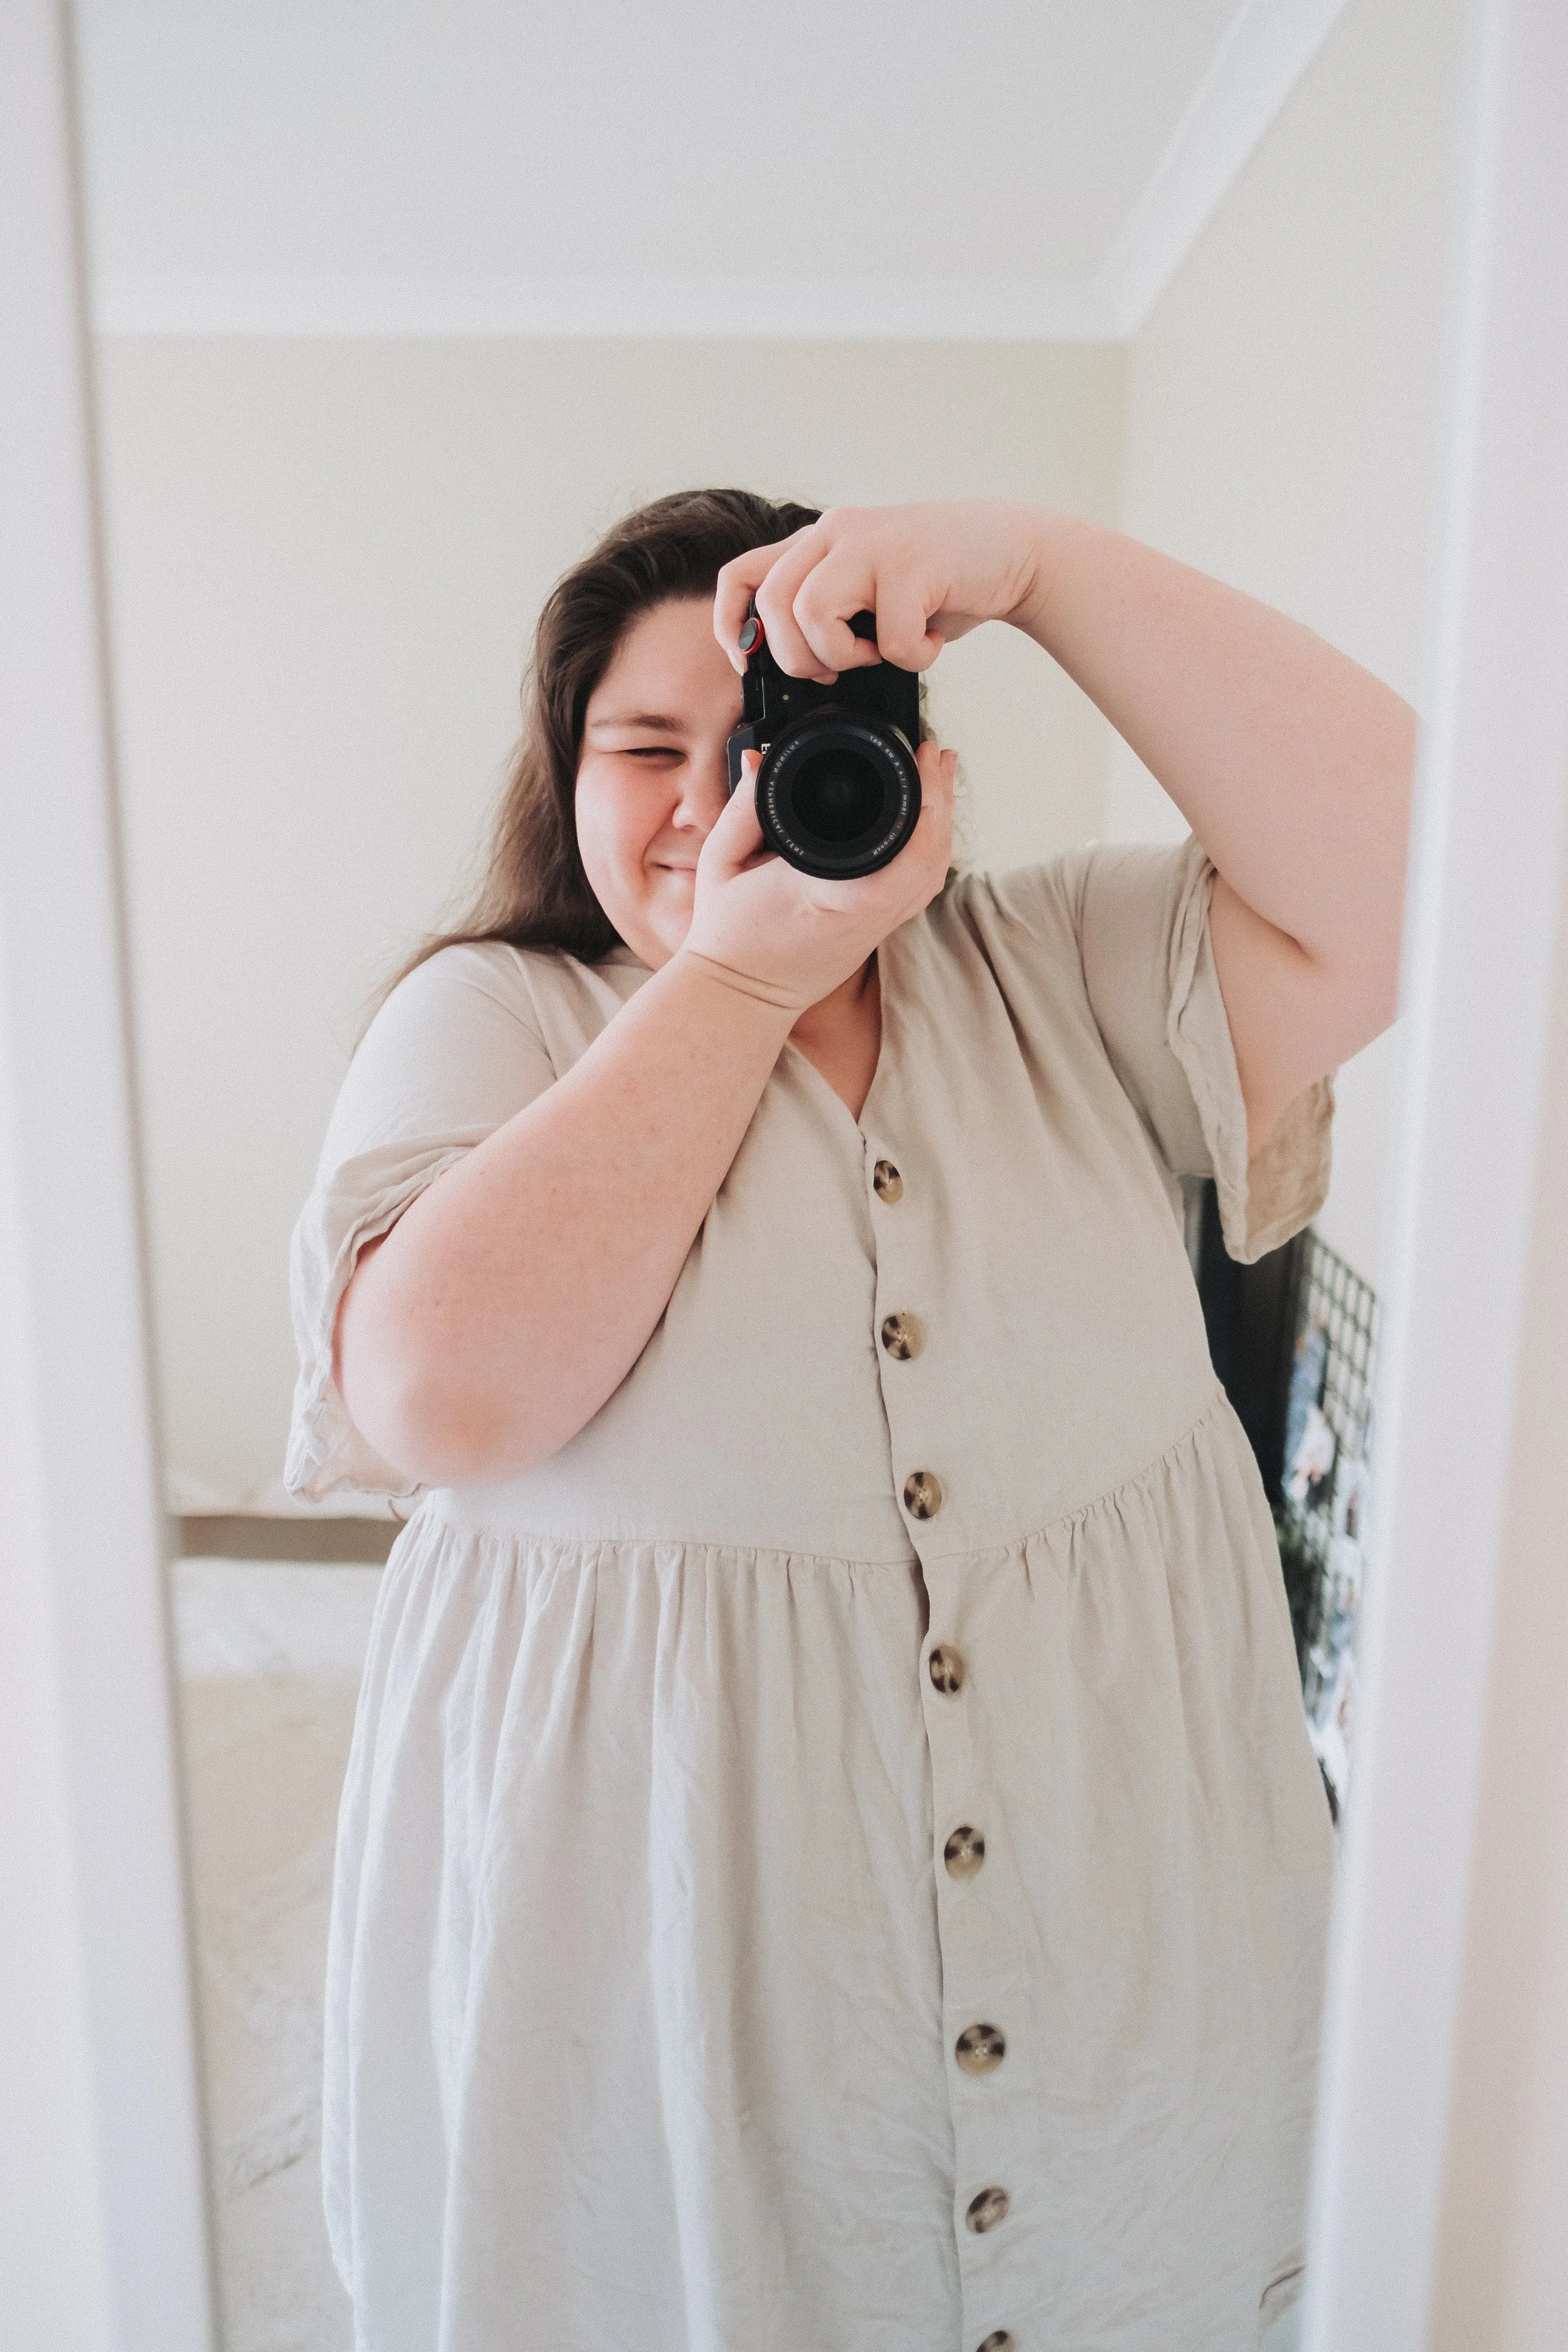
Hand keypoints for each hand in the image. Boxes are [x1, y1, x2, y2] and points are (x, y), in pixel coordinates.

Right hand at [678, 739, 956, 1010]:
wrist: (738, 998)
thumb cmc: (726, 935)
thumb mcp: (720, 861)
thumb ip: (743, 807)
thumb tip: (761, 761)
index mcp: (830, 891)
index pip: (904, 846)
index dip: (927, 798)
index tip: (922, 755)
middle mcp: (865, 912)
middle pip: (932, 854)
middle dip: (942, 797)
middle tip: (937, 754)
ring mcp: (875, 929)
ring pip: (934, 875)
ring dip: (943, 824)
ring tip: (939, 780)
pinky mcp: (874, 936)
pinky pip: (920, 894)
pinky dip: (932, 855)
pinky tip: (928, 827)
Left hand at [713, 501, 1045, 682]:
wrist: (1012, 551)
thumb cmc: (937, 583)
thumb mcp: (869, 592)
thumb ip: (830, 613)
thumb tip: (791, 670)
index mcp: (816, 542)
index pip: (739, 577)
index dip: (733, 628)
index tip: (753, 667)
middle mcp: (835, 532)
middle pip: (772, 605)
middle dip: (798, 658)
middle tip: (838, 670)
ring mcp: (871, 543)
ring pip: (811, 612)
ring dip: (843, 654)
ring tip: (881, 653)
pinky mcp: (912, 562)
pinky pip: (888, 633)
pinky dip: (909, 657)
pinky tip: (928, 645)